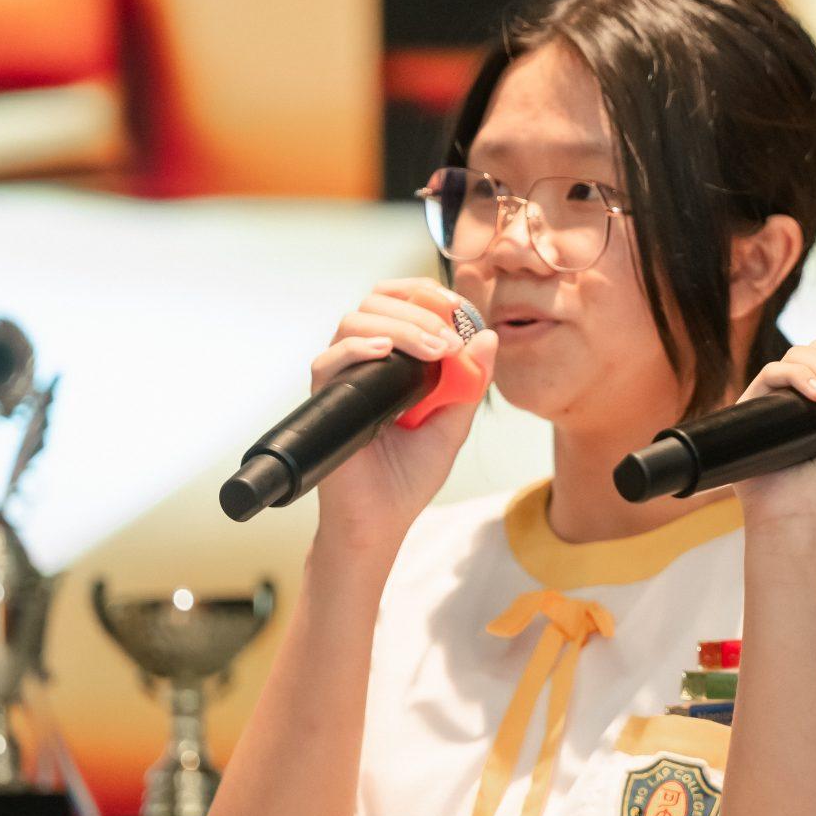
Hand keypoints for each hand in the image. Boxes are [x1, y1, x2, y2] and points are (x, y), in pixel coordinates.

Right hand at [305, 277, 496, 551]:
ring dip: (400, 326)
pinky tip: (385, 353)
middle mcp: (364, 363)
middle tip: (449, 338)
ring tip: (433, 350)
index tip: (460, 307)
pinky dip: (357, 347)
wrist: (379, 521)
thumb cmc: (409, 478)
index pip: (400, 303)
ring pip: (355, 321)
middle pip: (377, 302)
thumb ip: (470, 382)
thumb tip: (489, 336)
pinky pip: (330, 359)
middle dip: (419, 309)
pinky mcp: (326, 400)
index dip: (426, 293)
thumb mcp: (453, 424)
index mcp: (394, 361)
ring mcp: (343, 379)